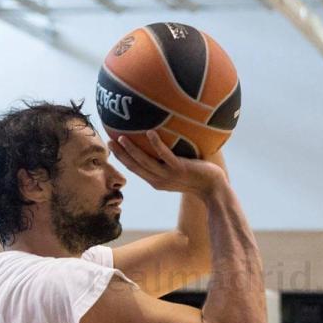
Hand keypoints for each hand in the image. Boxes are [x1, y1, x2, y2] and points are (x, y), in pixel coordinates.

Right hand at [109, 131, 227, 197]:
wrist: (214, 189)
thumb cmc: (197, 177)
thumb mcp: (176, 172)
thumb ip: (166, 162)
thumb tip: (158, 142)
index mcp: (156, 181)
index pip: (134, 168)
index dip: (121, 157)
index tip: (111, 145)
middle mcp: (159, 180)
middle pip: (134, 166)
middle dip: (120, 154)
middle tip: (108, 140)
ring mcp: (169, 175)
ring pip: (145, 161)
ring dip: (132, 149)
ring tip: (121, 137)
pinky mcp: (180, 169)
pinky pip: (165, 155)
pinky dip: (157, 144)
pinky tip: (150, 133)